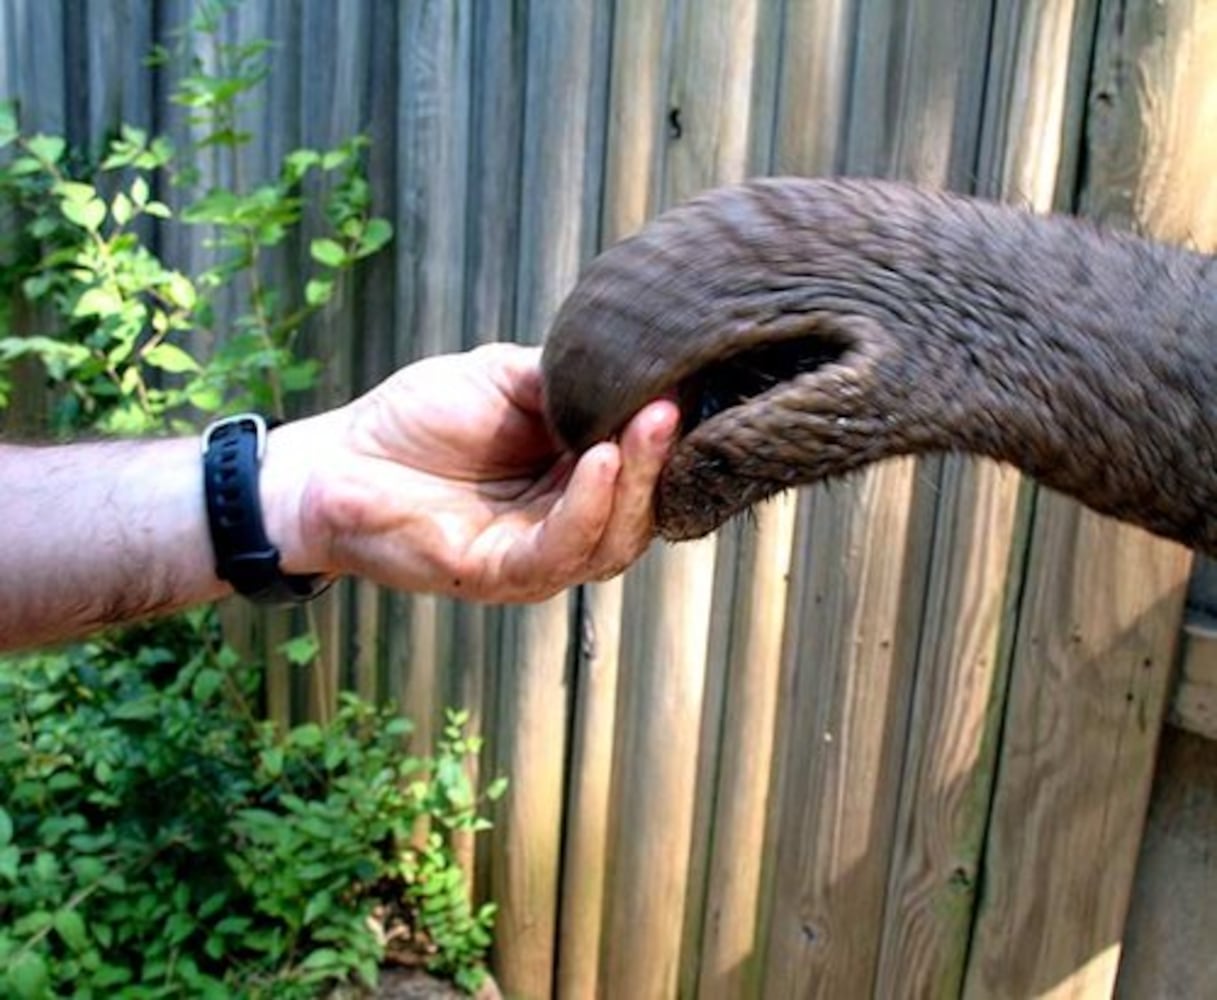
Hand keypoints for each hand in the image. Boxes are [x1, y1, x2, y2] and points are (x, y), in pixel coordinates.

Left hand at [266, 344, 677, 601]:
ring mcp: (537, 556)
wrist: (339, 458)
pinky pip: (559, 550)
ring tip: (646, 425)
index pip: (639, 467)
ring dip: (634, 480)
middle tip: (670, 405)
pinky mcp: (500, 575)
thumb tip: (636, 369)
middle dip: (659, 457)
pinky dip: (586, 506)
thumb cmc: (418, 419)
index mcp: (574, 479)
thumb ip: (567, 381)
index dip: (664, 433)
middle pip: (640, 508)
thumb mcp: (506, 380)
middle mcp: (567, 523)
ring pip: (612, 536)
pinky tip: (596, 460)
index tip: (681, 383)